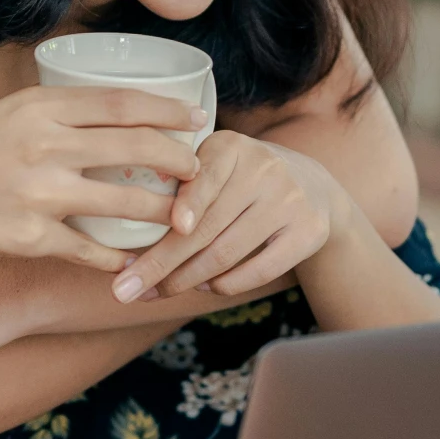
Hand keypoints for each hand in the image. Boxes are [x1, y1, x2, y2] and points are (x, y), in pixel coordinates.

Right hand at [0, 85, 205, 277]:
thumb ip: (41, 117)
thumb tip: (88, 121)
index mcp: (36, 107)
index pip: (122, 103)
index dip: (168, 111)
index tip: (196, 119)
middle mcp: (45, 145)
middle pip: (137, 147)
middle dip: (179, 160)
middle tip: (197, 171)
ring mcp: (42, 193)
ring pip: (127, 201)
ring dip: (162, 212)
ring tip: (179, 218)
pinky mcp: (33, 239)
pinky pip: (93, 249)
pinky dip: (116, 256)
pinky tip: (127, 258)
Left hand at [110, 134, 344, 301]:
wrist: (314, 186)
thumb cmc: (241, 180)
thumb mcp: (218, 164)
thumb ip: (184, 183)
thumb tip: (126, 225)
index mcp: (232, 146)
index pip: (205, 178)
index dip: (186, 204)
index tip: (169, 227)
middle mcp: (265, 169)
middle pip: (206, 226)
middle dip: (161, 262)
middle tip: (126, 289)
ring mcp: (289, 202)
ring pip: (227, 251)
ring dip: (186, 279)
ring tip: (157, 292)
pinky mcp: (308, 233)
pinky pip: (258, 270)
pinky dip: (225, 285)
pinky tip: (204, 287)